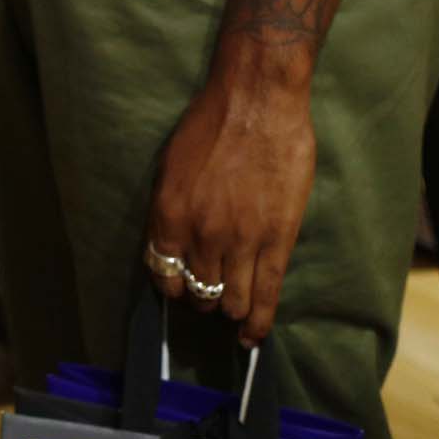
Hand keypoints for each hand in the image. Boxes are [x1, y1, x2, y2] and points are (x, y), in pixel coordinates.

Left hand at [145, 65, 317, 343]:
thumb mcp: (172, 165)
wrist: (258, 100)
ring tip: (234, 313)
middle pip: (197, 292)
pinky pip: (265, 294)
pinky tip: (253, 337)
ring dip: (230, 312)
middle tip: (209, 297)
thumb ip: (171, 208)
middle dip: (201, 300)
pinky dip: (258, 322)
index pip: (162, 272)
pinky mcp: (277, 240)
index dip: (171, 286)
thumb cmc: (212, 122)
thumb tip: (173, 243)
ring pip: (231, 302)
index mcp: (169, 213)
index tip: (179, 288)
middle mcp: (201, 234)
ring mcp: (240, 240)